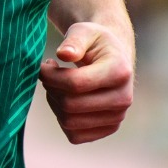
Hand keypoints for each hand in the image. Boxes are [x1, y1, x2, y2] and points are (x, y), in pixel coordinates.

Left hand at [40, 22, 133, 143]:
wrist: (113, 58)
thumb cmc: (95, 43)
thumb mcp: (85, 32)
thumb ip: (74, 40)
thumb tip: (64, 54)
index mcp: (120, 71)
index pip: (75, 83)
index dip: (50, 76)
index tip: (43, 65)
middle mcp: (124, 98)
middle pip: (70, 105)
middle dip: (51, 89)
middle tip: (48, 74)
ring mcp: (117, 117)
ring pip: (69, 122)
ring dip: (54, 103)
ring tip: (56, 85)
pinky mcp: (108, 129)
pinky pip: (74, 136)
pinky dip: (62, 119)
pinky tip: (64, 100)